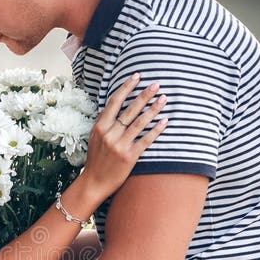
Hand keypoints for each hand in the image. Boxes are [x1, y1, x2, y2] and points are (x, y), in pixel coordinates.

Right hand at [82, 74, 166, 192]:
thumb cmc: (96, 159)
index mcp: (100, 127)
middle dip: (144, 95)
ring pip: (139, 123)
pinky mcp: (129, 157)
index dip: (126, 87)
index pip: (114, 102)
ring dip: (153, 109)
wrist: (94, 182)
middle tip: (156, 84)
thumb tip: (111, 106)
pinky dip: (156, 130)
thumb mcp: (94, 138)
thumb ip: (103, 123)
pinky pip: (145, 140)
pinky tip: (165, 122)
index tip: (137, 76)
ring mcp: (119, 145)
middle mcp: (109, 134)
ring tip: (163, 99)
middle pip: (129, 110)